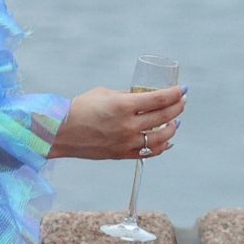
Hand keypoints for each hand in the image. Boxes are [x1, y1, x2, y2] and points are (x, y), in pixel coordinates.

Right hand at [51, 84, 184, 160]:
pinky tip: (167, 140)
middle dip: (178, 107)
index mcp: (123, 106)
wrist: (61, 132)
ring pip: (161, 137)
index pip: (159, 99)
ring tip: (176, 121)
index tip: (182, 89)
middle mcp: (128, 125)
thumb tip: (142, 96)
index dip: (174, 94)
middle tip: (182, 101)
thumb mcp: (104, 94)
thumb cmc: (79, 109)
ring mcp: (126, 142)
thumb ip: (125, 96)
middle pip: (164, 116)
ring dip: (173, 128)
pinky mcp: (122, 154)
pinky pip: (149, 152)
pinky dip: (162, 146)